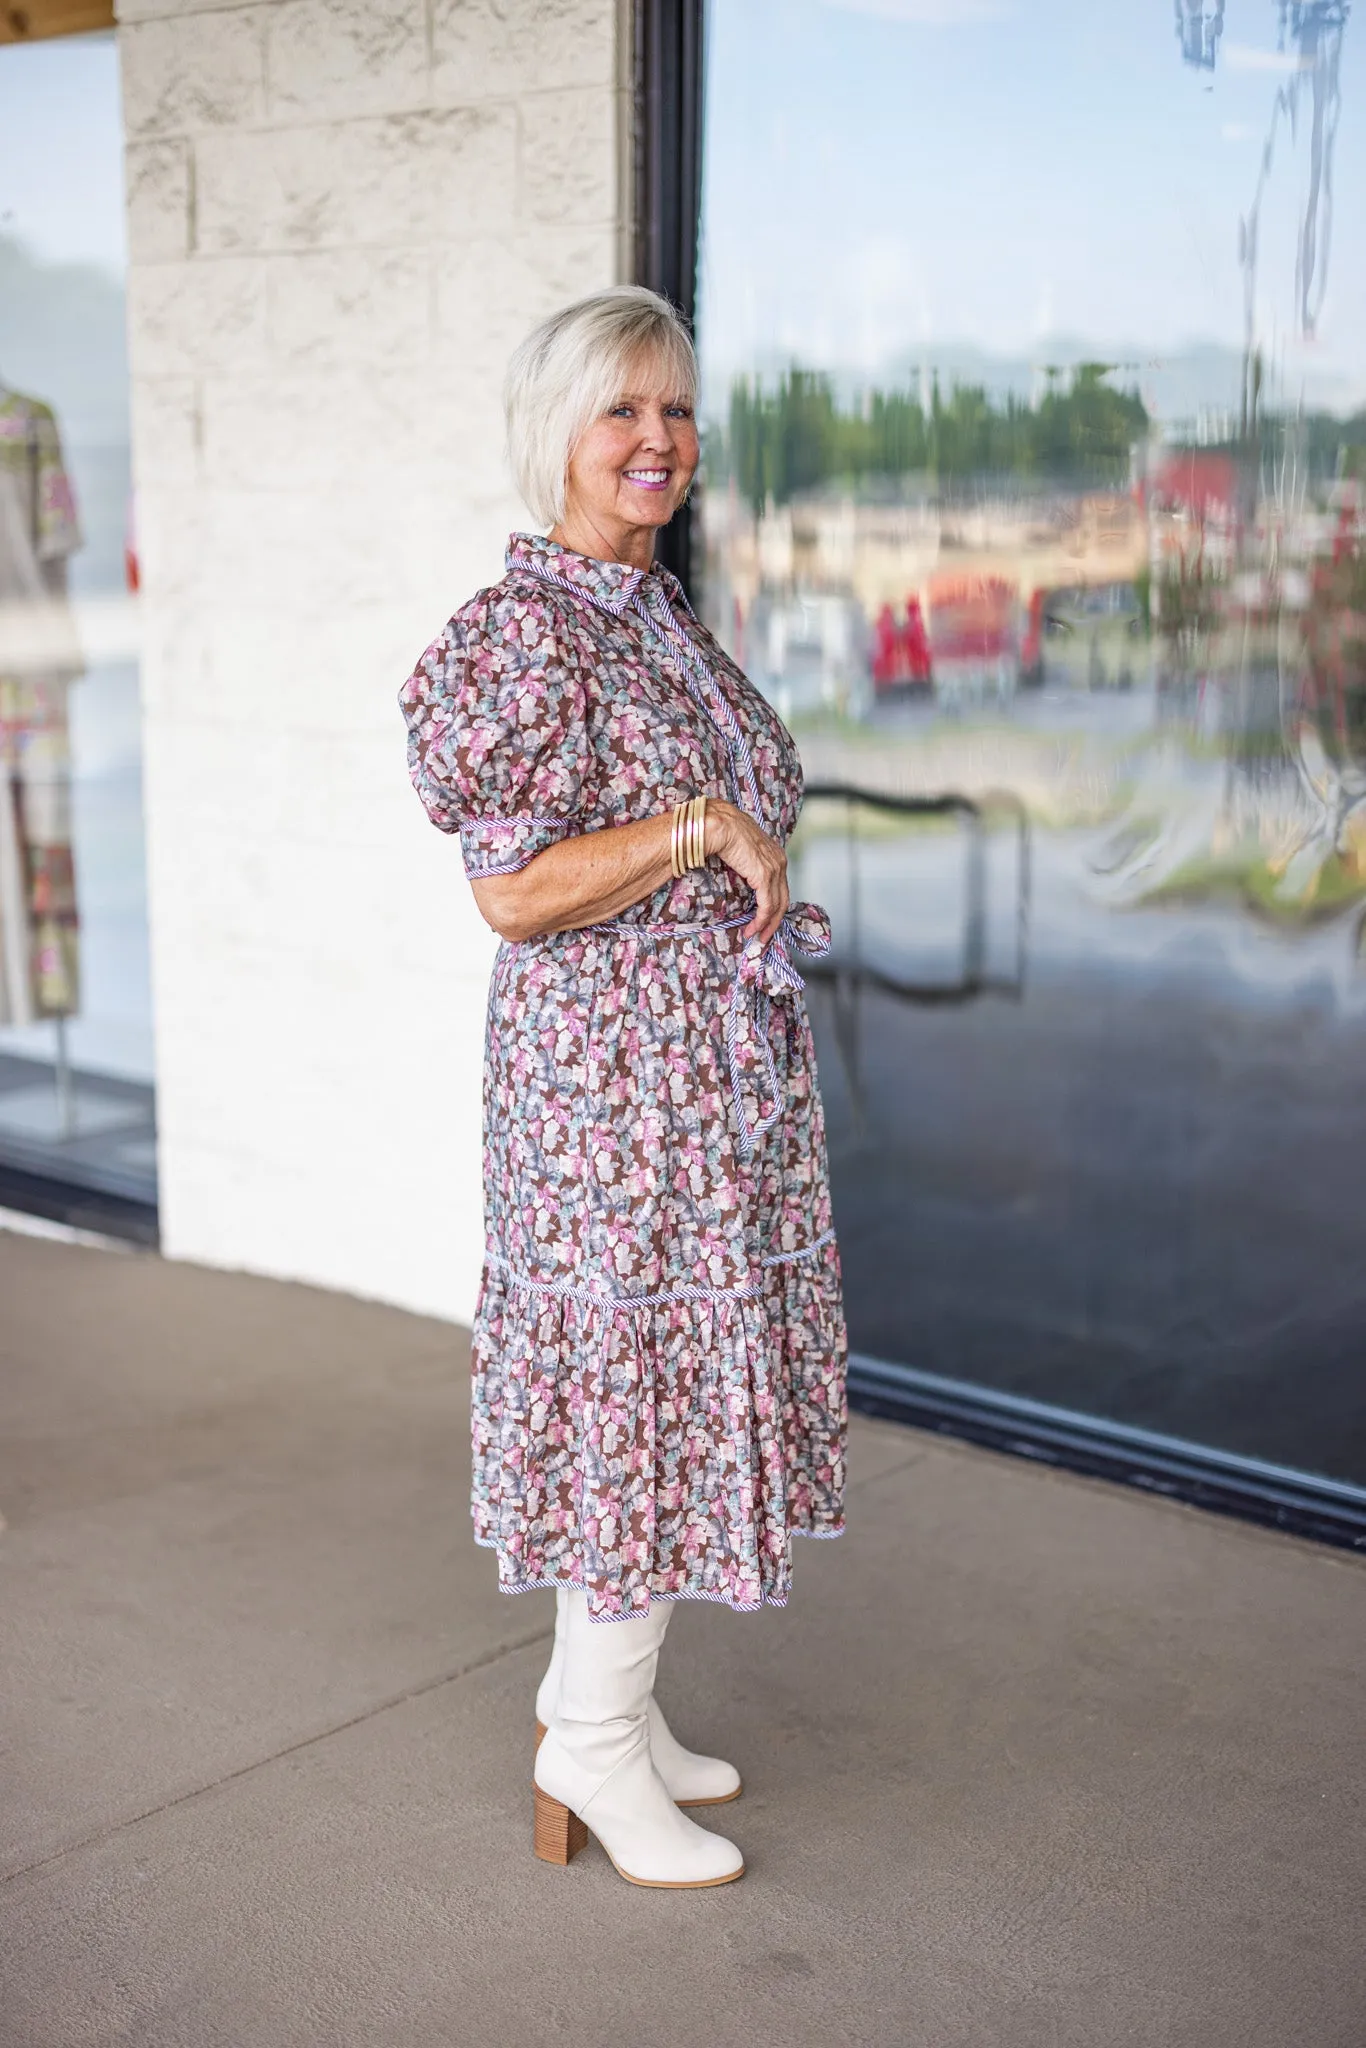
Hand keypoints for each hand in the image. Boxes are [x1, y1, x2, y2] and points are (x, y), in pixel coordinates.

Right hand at [705, 800, 788, 947]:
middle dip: (774, 921)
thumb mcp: (740, 849)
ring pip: (777, 906)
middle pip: (783, 899)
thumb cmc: (723, 832)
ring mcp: (774, 869)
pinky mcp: (765, 876)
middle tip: (764, 936)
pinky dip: (762, 921)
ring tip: (756, 937)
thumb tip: (740, 873)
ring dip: (767, 925)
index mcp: (776, 854)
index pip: (780, 886)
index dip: (774, 906)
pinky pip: (767, 906)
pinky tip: (754, 929)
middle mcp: (779, 861)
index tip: (764, 920)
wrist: (718, 824)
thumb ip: (746, 862)